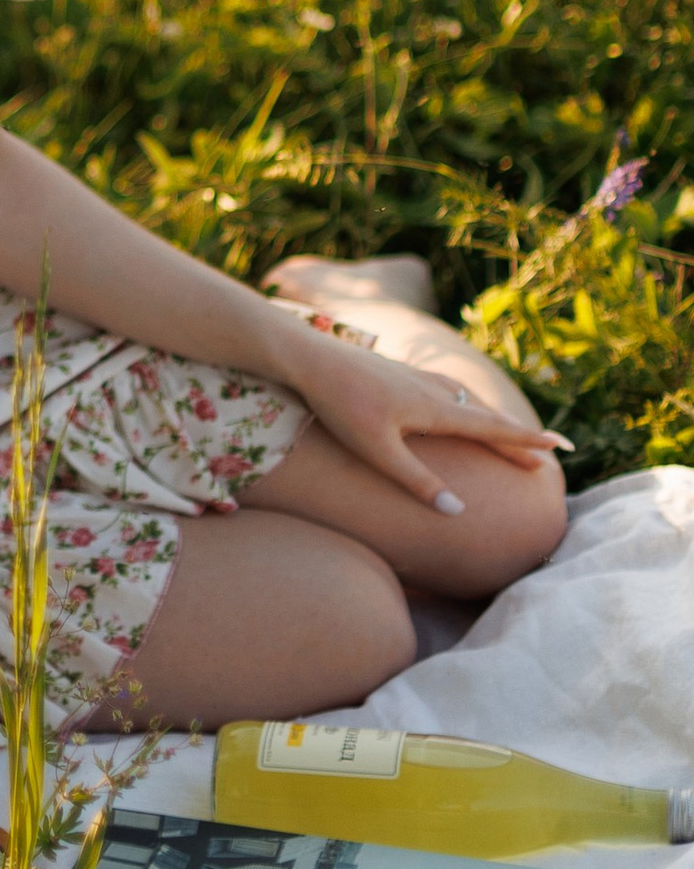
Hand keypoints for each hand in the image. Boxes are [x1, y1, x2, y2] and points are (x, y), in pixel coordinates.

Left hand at [272, 318, 567, 513]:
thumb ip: (416, 481)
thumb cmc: (340, 406)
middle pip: (487, 415)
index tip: (560, 448)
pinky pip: (447, 390)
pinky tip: (456, 402)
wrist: (308, 357)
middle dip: (518, 436)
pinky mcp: (399, 372)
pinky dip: (466, 403)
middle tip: (549, 451)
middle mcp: (435, 390)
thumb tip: (457, 510)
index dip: (526, 441)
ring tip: (508, 433)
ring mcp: (417, 377)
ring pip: (468, 400)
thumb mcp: (377, 451)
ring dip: (492, 418)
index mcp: (436, 410)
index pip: (493, 428)